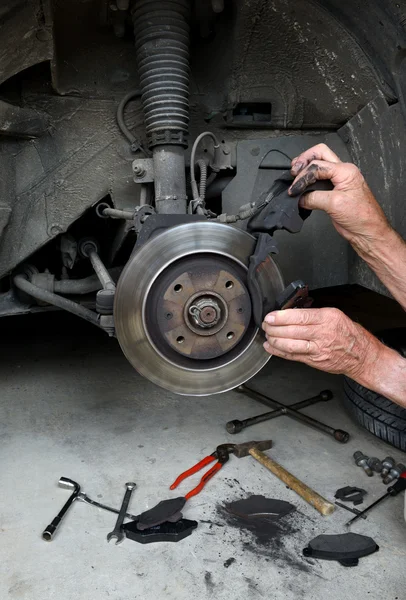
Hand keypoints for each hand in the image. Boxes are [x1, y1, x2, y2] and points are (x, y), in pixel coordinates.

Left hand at [262, 307, 381, 377]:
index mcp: (327, 318)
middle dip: (274, 328)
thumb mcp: (335, 315)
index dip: (281, 317)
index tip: (270, 316)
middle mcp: (322, 334)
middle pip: (292, 331)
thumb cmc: (349, 334)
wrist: (361, 356)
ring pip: (290, 345)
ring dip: (274, 340)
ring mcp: (318, 349)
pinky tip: (270, 347)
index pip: (300, 316)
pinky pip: (292, 356)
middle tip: (265, 325)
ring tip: (267, 334)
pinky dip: (278, 352)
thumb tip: (290, 312)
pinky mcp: (314, 361)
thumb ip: (314, 314)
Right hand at [289, 144, 389, 251]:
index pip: (318, 165)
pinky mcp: (334, 190)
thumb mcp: (334, 205)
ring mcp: (338, 180)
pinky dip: (308, 180)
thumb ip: (314, 198)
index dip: (303, 176)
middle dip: (304, 160)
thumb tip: (300, 198)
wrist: (368, 231)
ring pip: (319, 164)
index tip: (295, 189)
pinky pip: (319, 179)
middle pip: (320, 154)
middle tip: (293, 171)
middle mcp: (343, 172)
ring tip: (295, 177)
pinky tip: (302, 187)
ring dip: (306, 168)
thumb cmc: (361, 217)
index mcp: (345, 171)